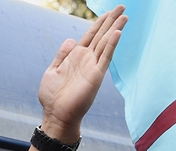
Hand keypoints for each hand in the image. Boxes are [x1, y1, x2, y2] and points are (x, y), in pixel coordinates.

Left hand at [38, 5, 127, 142]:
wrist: (56, 114)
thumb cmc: (52, 96)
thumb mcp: (52, 71)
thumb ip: (61, 55)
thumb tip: (71, 40)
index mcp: (75, 57)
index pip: (90, 36)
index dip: (99, 23)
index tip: (108, 12)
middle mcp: (86, 60)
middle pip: (101, 36)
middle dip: (111, 21)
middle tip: (122, 7)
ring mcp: (92, 67)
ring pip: (106, 43)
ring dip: (115, 29)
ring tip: (124, 15)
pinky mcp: (96, 76)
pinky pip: (105, 57)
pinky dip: (111, 45)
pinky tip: (117, 33)